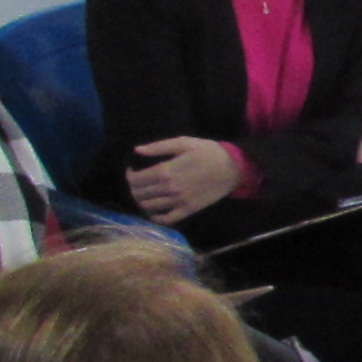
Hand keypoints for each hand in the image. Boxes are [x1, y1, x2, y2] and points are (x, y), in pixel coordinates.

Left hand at [127, 136, 243, 219]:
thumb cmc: (208, 152)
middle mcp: (170, 189)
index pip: (137, 179)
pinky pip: (166, 219)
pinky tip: (153, 211)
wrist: (232, 168)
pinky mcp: (188, 210)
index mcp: (167, 170)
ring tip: (143, 194)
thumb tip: (136, 150)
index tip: (131, 171)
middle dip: (133, 188)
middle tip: (136, 183)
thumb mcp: (184, 143)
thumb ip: (159, 146)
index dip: (129, 176)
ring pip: (149, 207)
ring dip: (141, 201)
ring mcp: (179, 202)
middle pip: (140, 194)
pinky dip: (155, 217)